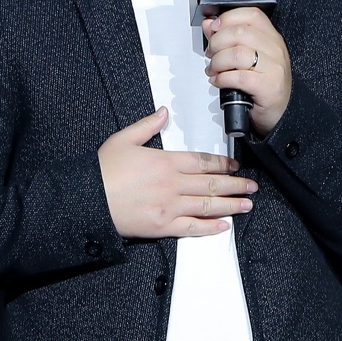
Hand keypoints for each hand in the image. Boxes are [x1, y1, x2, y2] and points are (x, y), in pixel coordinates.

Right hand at [97, 107, 258, 238]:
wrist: (89, 199)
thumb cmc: (103, 170)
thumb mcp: (123, 139)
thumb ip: (147, 125)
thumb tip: (163, 112)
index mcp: (165, 162)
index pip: (202, 162)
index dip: (223, 164)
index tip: (235, 166)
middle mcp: (173, 184)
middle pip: (212, 184)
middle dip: (235, 185)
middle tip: (252, 186)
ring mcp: (170, 207)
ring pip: (208, 205)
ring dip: (231, 205)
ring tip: (247, 204)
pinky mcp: (163, 226)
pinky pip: (193, 228)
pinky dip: (211, 227)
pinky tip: (224, 226)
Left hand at [203, 7, 292, 136]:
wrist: (279, 112)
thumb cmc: (263, 84)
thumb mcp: (248, 57)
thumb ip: (227, 38)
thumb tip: (209, 25)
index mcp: (272, 37)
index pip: (251, 14)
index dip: (228, 18)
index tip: (214, 28)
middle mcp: (276, 50)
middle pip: (240, 33)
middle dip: (217, 43)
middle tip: (211, 54)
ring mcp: (274, 68)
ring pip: (237, 53)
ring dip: (217, 62)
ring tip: (214, 69)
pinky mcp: (269, 87)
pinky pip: (239, 77)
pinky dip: (222, 78)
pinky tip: (219, 81)